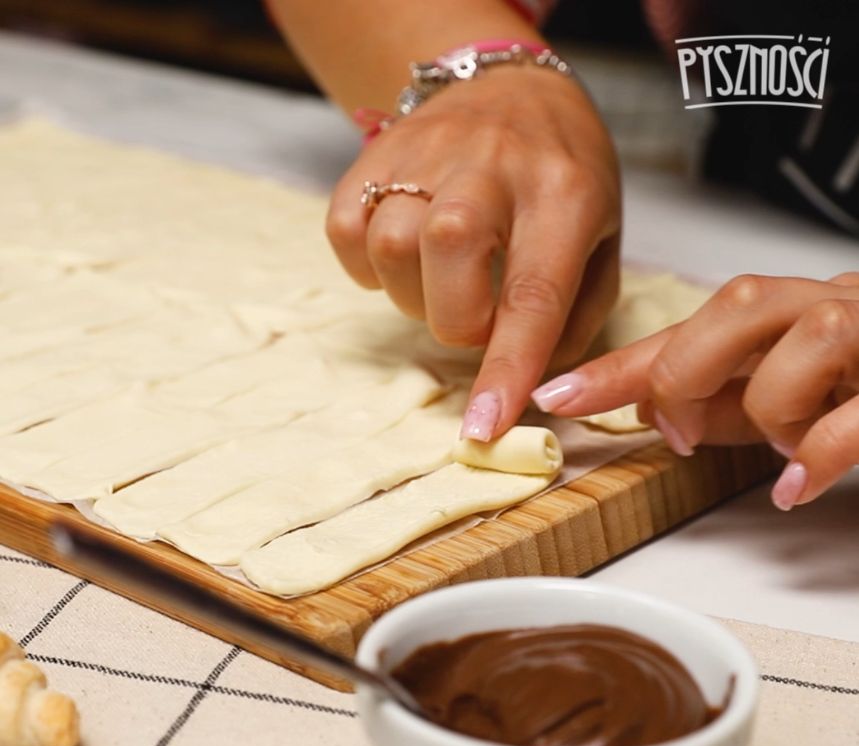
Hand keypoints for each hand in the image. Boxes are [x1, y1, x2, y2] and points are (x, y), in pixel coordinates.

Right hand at [326, 64, 620, 440]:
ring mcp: (427, 152)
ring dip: (411, 295)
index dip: (505, 368)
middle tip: (474, 314)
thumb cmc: (563, 175)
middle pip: (445, 255)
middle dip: (455, 320)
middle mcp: (492, 165)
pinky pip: (345, 229)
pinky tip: (403, 258)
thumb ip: (576, 314)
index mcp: (563, 193)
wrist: (509, 86)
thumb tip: (534, 383)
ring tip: (441, 281)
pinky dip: (366, 265)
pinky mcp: (375, 153)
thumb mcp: (602, 238)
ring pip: (390, 246)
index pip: (532, 294)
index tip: (483, 427)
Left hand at [531, 272, 858, 510]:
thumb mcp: (778, 394)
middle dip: (689, 370)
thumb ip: (719, 397)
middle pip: (739, 303)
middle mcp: (832, 307)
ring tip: (776, 446)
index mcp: (787, 313)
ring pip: (809, 339)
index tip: (554, 394)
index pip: (684, 329)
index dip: (615, 363)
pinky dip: (819, 452)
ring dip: (771, 407)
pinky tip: (796, 483)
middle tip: (682, 427)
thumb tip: (647, 409)